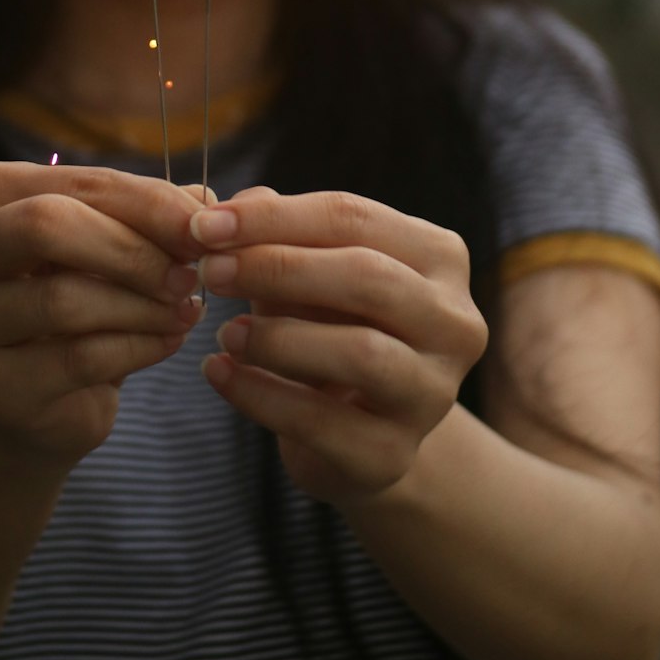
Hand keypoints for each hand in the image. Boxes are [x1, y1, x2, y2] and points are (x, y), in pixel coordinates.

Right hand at [0, 163, 205, 469]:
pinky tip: (169, 340)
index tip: (206, 227)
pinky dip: (138, 347)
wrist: (42, 399)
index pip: (79, 183)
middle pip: (48, 226)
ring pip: (64, 299)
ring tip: (186, 310)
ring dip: (144, 305)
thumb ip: (148, 217)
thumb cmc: (79, 300)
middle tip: (192, 273)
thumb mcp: (109, 244)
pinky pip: (78, 359)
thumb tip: (205, 202)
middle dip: (134, 250)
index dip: (150, 203)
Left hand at [191, 186, 487, 508]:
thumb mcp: (309, 271)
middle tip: (211, 270)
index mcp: (439, 257)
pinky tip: (217, 372)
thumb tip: (238, 204)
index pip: (354, 218)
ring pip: (361, 352)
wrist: (356, 432)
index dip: (274, 218)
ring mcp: (433, 393)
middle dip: (278, 268)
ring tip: (223, 331)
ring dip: (278, 336)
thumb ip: (276, 231)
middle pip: (366, 277)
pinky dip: (259, 394)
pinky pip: (323, 421)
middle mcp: (453, 322)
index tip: (206, 223)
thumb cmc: (332, 327)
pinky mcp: (394, 455)